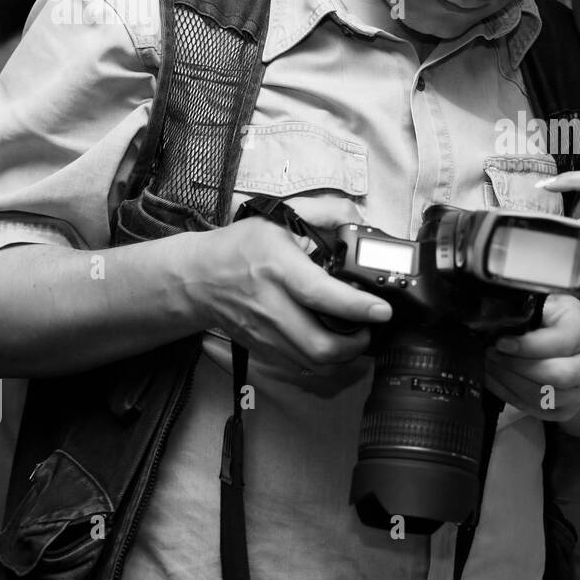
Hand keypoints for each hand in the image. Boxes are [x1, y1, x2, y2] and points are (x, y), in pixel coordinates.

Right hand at [179, 216, 392, 382]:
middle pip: (319, 345)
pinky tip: (335, 341)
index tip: (382, 309)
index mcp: (278, 268)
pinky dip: (325, 360)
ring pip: (314, 363)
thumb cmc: (243, 246)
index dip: (355, 306)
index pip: (319, 294)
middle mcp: (271, 306)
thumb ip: (327, 212)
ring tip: (357, 335)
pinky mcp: (264, 350)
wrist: (198, 279)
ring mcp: (266, 334)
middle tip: (371, 326)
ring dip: (344, 356)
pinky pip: (302, 366)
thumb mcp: (280, 216)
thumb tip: (363, 225)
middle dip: (357, 344)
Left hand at [485, 294, 579, 420]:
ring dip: (509, 382)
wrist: (577, 345)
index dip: (528, 346)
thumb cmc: (559, 322)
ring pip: (542, 395)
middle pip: (555, 375)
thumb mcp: (549, 304)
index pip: (560, 343)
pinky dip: (509, 395)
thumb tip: (499, 319)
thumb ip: (529, 309)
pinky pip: (535, 409)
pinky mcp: (566, 410)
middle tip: (491, 355)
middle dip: (516, 366)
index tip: (501, 343)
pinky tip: (496, 380)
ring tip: (490, 366)